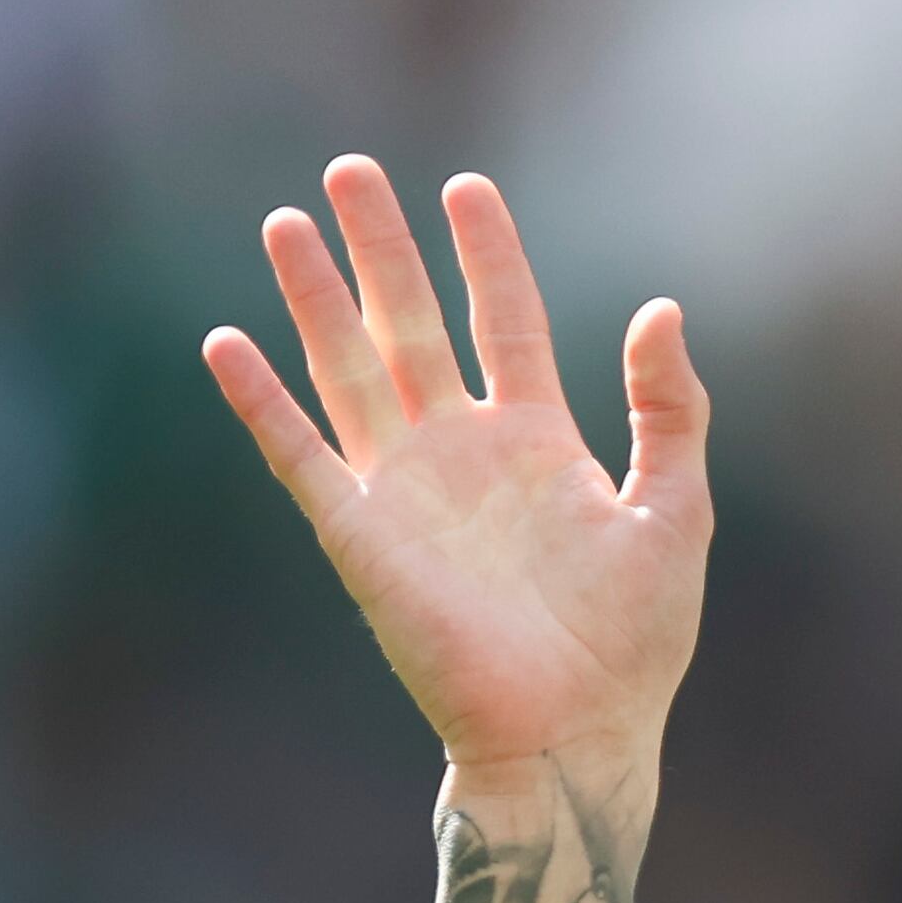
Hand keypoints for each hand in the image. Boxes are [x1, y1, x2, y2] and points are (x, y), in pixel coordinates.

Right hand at [204, 160, 708, 785]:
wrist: (576, 733)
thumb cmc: (634, 642)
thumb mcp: (673, 511)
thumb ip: (670, 411)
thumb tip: (661, 307)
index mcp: (540, 444)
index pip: (506, 322)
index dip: (487, 256)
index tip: (466, 188)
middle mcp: (464, 453)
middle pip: (412, 326)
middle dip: (382, 250)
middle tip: (350, 169)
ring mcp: (407, 490)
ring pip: (350, 371)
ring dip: (316, 301)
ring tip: (284, 223)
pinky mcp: (362, 537)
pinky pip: (301, 457)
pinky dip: (263, 404)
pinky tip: (228, 343)